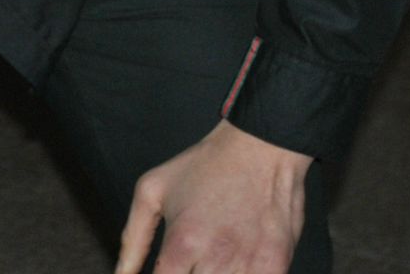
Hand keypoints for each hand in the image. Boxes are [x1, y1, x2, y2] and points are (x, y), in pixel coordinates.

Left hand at [115, 120, 310, 273]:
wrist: (260, 148)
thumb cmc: (206, 166)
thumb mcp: (153, 191)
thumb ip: (133, 239)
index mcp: (183, 244)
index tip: (166, 269)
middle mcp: (216, 260)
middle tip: (191, 258)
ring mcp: (249, 266)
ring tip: (211, 254)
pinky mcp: (276, 267)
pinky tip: (234, 259)